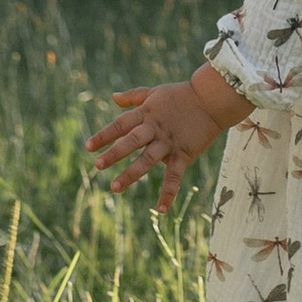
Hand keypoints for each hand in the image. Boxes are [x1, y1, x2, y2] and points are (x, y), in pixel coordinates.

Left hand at [87, 78, 225, 214]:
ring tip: (114, 187)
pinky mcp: (184, 153)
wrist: (213, 98)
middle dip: (114, 153)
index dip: (104, 135)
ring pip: (148, 158)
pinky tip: (161, 209)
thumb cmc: (182, 94)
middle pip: (131, 140)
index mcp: (146, 113)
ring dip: (131, 173)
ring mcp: (169, 141)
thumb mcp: (155, 92)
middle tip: (97, 165)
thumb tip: (113, 97)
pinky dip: (169, 192)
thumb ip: (134, 96)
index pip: (121, 124)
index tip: (88, 147)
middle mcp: (155, 128)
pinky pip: (175, 175)